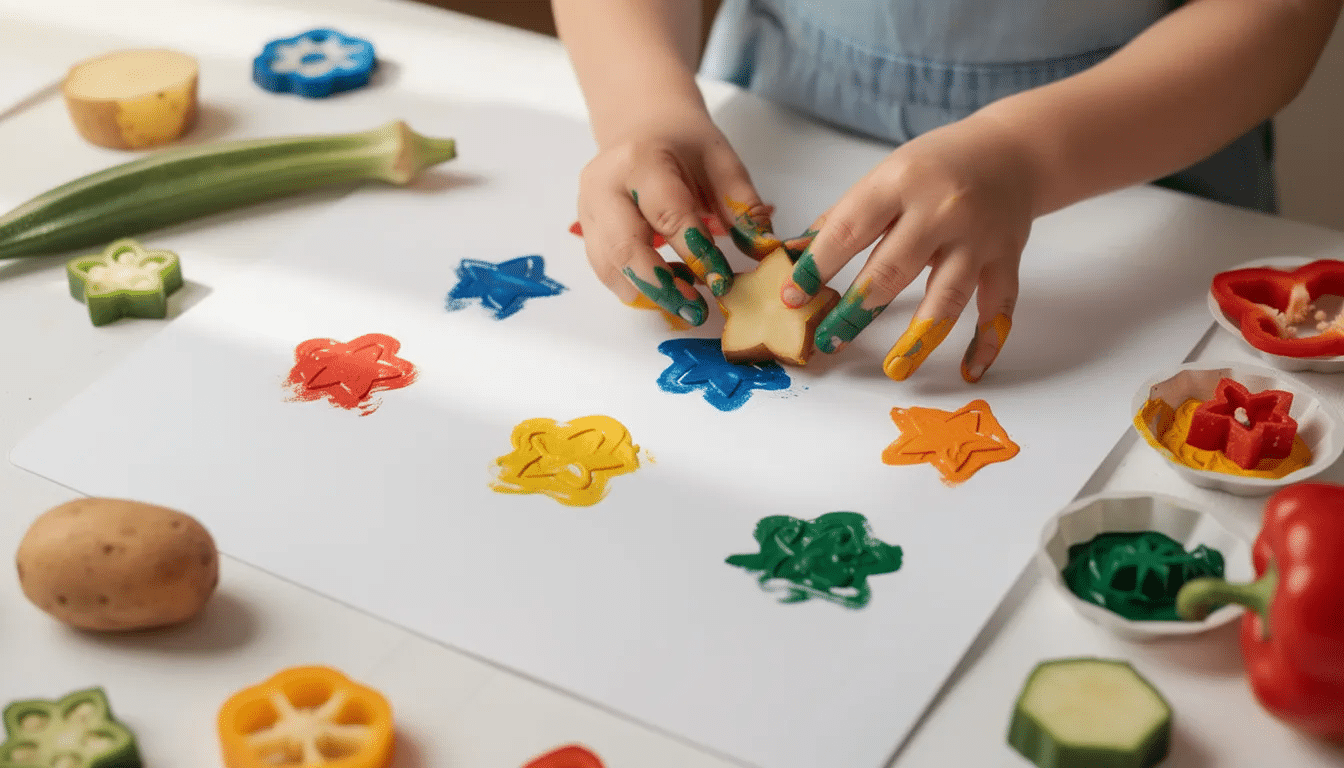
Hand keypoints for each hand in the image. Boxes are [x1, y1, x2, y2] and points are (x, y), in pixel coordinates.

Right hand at [575, 108, 793, 325]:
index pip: (668, 214)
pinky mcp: (586, 230)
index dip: (695, 252)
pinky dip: (635, 287)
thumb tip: (763, 249)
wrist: (642, 125)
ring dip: (647, 292)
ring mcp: (588, 209)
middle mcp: (604, 185)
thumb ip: (742, 205)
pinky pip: (605, 269)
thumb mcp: (720, 161)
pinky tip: (666, 290)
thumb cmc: (683, 145)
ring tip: (685, 303)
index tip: (722, 281)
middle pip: (624, 246)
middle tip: (696, 311)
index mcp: (641, 160)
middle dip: (661, 285)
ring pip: (609, 265)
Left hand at [781, 116, 1036, 382]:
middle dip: (856, 309)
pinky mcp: (1006, 259)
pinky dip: (986, 342)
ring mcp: (978, 238)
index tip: (792, 296)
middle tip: (828, 339)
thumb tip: (793, 254)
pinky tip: (970, 369)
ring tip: (894, 368)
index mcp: (901, 182)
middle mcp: (941, 209)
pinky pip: (998, 308)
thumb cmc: (937, 166)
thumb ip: (842, 218)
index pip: (850, 230)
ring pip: (947, 296)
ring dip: (918, 338)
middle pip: (893, 269)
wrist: (1011, 151)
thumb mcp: (885, 175)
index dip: (817, 266)